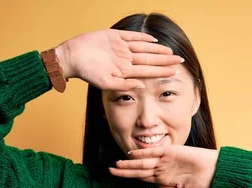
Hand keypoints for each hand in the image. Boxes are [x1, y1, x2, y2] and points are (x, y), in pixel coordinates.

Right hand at [54, 29, 182, 89]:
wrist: (71, 57)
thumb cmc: (86, 73)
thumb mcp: (105, 83)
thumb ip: (124, 85)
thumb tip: (142, 87)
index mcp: (125, 71)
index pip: (148, 70)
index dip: (161, 71)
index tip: (175, 72)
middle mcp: (125, 59)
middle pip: (149, 59)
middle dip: (165, 60)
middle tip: (180, 60)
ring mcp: (120, 48)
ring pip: (144, 47)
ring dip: (157, 49)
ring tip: (171, 51)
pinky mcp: (113, 36)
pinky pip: (131, 36)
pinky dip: (142, 37)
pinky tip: (154, 39)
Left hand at [109, 145, 218, 187]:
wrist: (213, 171)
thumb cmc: (201, 183)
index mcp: (164, 179)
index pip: (143, 178)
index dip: (130, 177)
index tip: (119, 178)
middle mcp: (162, 169)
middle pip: (139, 170)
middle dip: (125, 171)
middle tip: (110, 171)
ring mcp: (165, 160)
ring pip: (143, 162)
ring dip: (130, 163)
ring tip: (116, 164)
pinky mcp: (171, 152)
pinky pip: (154, 152)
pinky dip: (142, 153)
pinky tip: (131, 154)